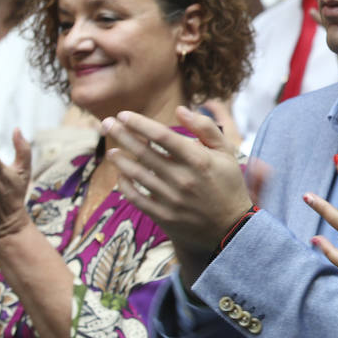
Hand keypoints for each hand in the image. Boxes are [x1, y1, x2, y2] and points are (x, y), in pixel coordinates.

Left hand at [102, 107, 252, 277]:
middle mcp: (183, 178)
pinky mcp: (163, 216)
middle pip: (144, 152)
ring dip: (120, 159)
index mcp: (198, 160)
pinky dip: (124, 185)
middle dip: (121, 134)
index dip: (140, 123)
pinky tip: (122, 174)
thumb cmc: (228, 184)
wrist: (231, 227)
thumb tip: (180, 110)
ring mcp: (171, 199)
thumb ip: (205, 127)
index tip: (124, 114)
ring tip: (112, 150)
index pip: (162, 136)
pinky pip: (136, 198)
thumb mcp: (226, 152)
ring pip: (136, 174)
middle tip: (106, 123)